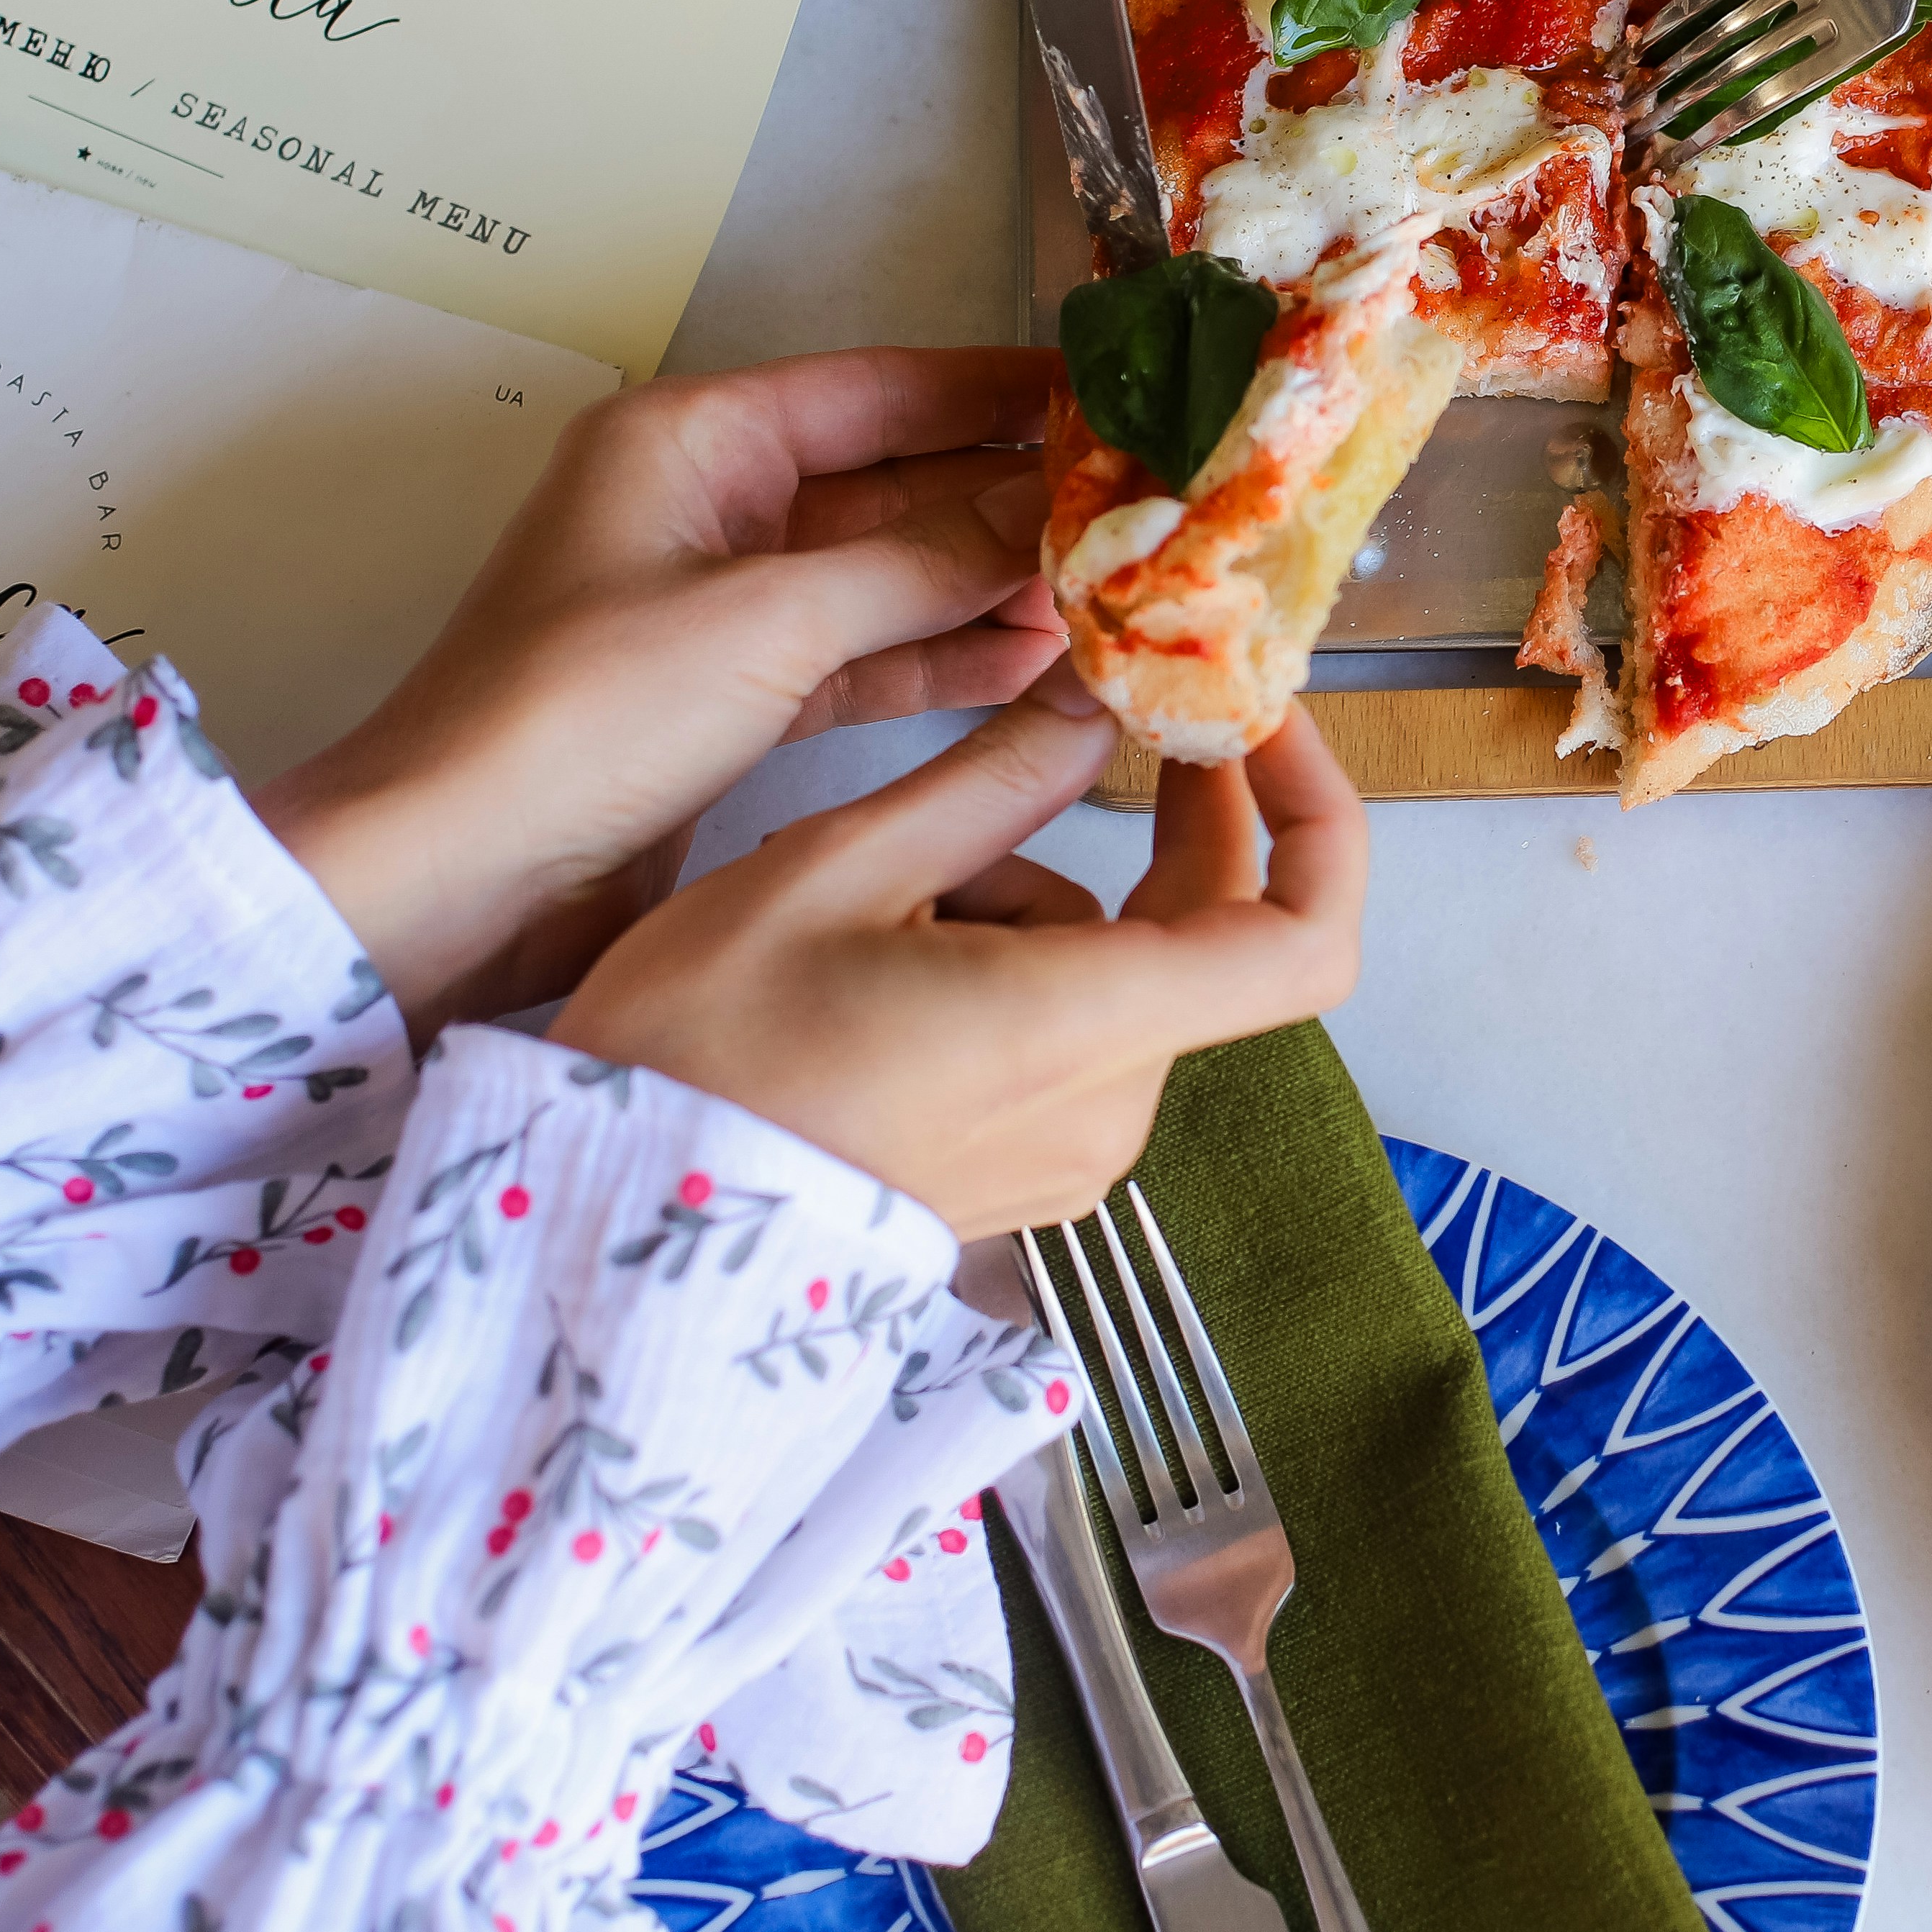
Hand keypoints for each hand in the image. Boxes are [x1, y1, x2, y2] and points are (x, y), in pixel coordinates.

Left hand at [255, 348, 1080, 1038]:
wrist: (452, 875)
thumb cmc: (575, 719)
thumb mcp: (769, 621)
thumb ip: (924, 563)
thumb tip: (1059, 510)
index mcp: (692, 443)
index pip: (882, 387)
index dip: (999, 390)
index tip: (1113, 395)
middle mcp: (709, 506)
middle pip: (894, 479)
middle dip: (1014, 498)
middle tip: (1147, 510)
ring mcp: (722, 604)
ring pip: (889, 573)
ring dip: (994, 585)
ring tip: (1118, 592)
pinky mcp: (734, 695)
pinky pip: (865, 651)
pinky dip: (944, 656)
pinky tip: (1040, 660)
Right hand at [549, 700, 1365, 1235]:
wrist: (612, 1234)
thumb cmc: (702, 1051)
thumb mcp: (837, 870)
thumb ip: (993, 780)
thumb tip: (1093, 696)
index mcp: (1088, 1027)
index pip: (1306, 937)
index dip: (1319, 818)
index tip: (1261, 725)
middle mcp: (1110, 1107)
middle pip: (1202, 934)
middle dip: (1149, 826)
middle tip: (1075, 722)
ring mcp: (1071, 1153)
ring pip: (1117, 970)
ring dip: (1034, 894)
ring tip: (881, 889)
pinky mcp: (1023, 1174)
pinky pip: (1068, 1032)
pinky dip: (1010, 960)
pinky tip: (881, 950)